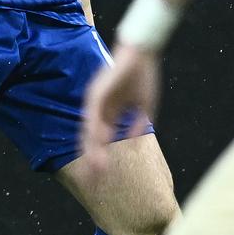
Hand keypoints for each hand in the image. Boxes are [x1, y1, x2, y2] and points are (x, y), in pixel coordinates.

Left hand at [79, 42, 160, 174]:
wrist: (141, 53)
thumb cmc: (143, 75)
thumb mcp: (144, 106)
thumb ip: (136, 124)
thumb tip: (132, 142)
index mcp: (109, 112)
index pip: (101, 140)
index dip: (101, 157)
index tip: (103, 175)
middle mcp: (99, 109)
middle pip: (91, 139)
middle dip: (92, 160)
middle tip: (92, 181)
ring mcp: (96, 102)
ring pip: (89, 131)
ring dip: (92, 150)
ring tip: (96, 169)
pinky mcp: (96, 94)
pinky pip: (93, 117)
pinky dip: (94, 132)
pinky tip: (98, 146)